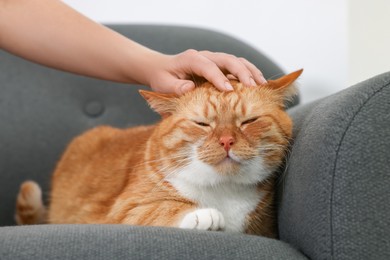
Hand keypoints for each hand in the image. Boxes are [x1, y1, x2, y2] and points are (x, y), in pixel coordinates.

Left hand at [147, 49, 266, 94]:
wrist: (162, 69)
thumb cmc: (163, 78)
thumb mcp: (164, 85)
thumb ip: (175, 88)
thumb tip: (190, 88)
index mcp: (191, 59)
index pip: (208, 66)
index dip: (219, 78)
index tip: (229, 91)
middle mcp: (205, 56)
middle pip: (227, 59)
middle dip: (242, 73)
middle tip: (253, 88)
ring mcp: (214, 59)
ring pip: (236, 61)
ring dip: (250, 71)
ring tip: (262, 85)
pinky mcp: (220, 65)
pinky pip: (237, 66)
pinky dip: (249, 73)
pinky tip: (258, 84)